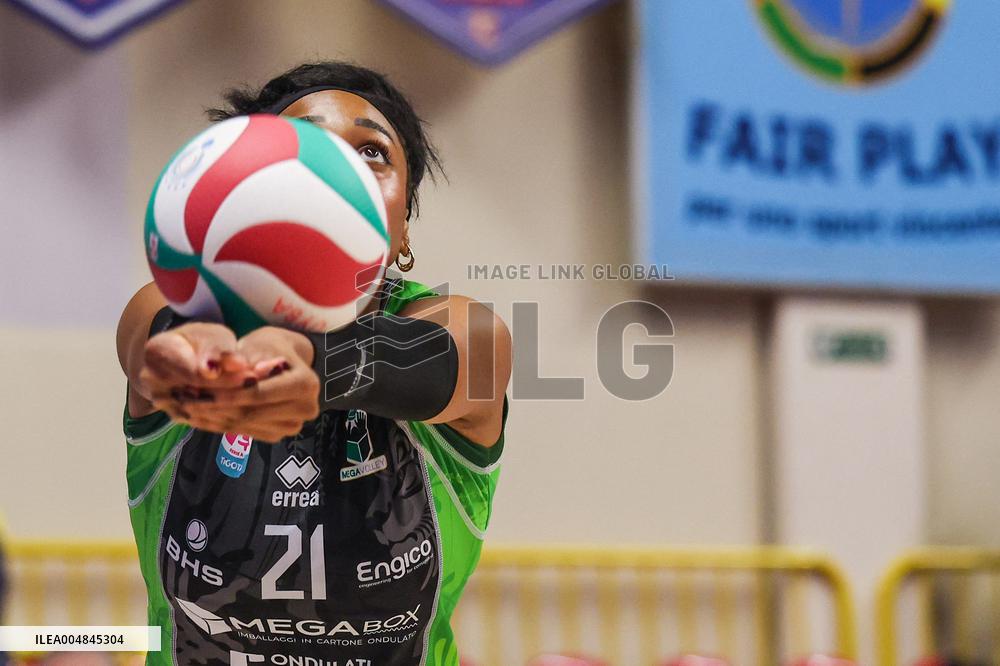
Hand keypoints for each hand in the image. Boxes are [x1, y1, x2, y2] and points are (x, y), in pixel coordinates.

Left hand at [146, 324, 318, 441]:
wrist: (285, 362)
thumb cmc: (269, 347)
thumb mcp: (258, 344)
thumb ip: (245, 359)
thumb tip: (236, 369)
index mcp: (305, 383)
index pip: (259, 393)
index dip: (226, 393)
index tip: (194, 389)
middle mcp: (305, 408)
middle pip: (250, 412)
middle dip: (213, 406)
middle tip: (180, 400)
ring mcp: (293, 425)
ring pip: (243, 424)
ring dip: (210, 417)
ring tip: (182, 407)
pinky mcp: (278, 434)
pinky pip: (243, 432)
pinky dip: (218, 424)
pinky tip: (196, 416)